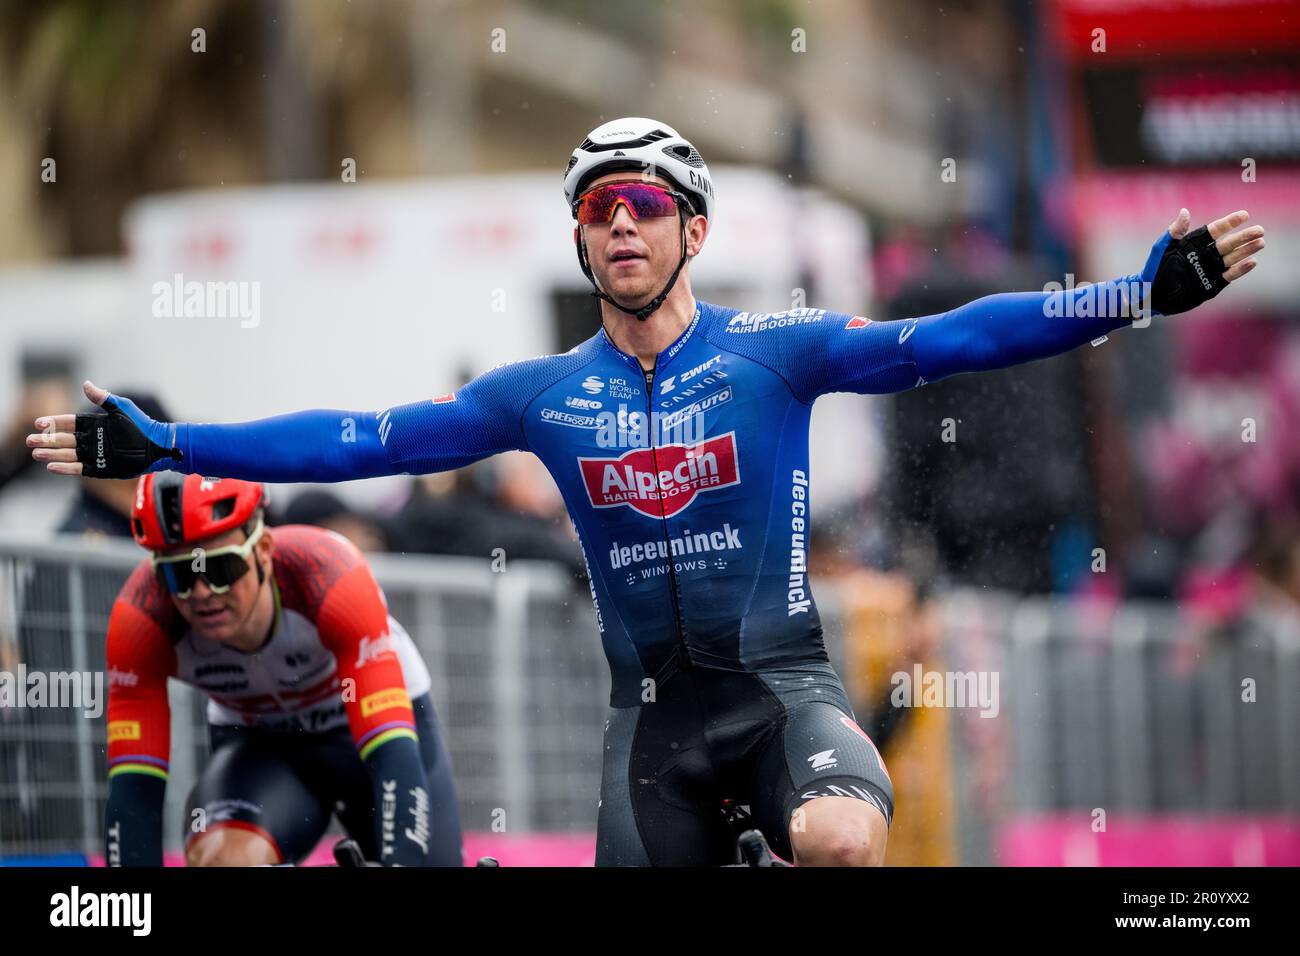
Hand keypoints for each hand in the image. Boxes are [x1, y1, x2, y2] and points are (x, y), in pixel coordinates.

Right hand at [26, 381, 177, 477]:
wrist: (157, 446)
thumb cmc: (142, 425)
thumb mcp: (122, 408)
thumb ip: (103, 398)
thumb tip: (85, 384)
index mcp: (95, 424)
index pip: (69, 422)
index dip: (54, 423)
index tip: (39, 423)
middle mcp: (92, 440)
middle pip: (64, 440)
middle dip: (47, 440)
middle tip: (30, 440)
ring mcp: (96, 454)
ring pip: (68, 454)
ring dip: (52, 454)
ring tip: (36, 454)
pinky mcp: (101, 468)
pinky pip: (79, 468)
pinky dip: (65, 468)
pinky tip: (51, 467)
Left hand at [1146, 209, 1264, 315]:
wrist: (1150, 294)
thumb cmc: (1153, 269)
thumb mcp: (1162, 248)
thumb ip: (1174, 231)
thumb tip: (1185, 211)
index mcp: (1194, 244)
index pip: (1215, 230)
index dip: (1229, 223)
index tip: (1244, 215)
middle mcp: (1205, 255)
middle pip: (1228, 244)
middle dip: (1244, 237)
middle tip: (1260, 230)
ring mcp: (1209, 270)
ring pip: (1232, 258)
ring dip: (1246, 250)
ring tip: (1260, 242)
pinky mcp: (1211, 284)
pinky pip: (1229, 276)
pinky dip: (1240, 269)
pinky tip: (1252, 262)